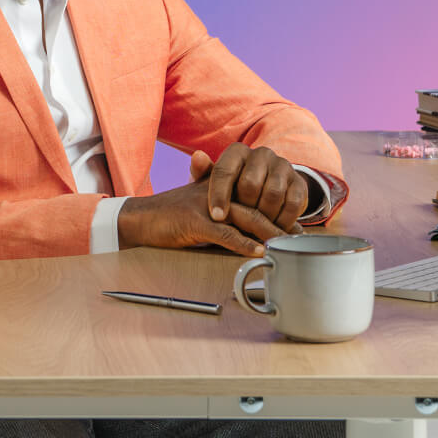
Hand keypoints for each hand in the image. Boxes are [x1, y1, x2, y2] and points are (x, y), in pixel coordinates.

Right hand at [117, 179, 282, 256]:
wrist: (139, 218)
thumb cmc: (171, 215)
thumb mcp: (202, 206)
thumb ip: (226, 210)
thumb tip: (254, 230)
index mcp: (223, 186)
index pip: (258, 196)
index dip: (277, 213)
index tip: (296, 230)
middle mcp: (218, 190)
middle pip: (258, 205)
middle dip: (280, 224)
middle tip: (298, 241)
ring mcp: (206, 204)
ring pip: (246, 217)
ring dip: (269, 233)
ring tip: (286, 246)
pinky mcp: (194, 220)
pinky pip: (224, 232)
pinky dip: (242, 243)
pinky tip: (257, 252)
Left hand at [193, 145, 308, 235]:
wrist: (267, 185)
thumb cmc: (233, 186)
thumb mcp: (214, 181)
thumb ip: (202, 172)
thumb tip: (197, 156)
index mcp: (238, 152)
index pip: (225, 171)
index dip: (219, 195)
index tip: (216, 217)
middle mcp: (262, 154)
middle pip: (250, 184)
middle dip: (243, 208)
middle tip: (239, 223)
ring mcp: (283, 166)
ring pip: (272, 194)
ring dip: (263, 216)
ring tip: (255, 228)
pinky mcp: (299, 182)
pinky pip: (292, 204)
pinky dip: (282, 220)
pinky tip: (273, 229)